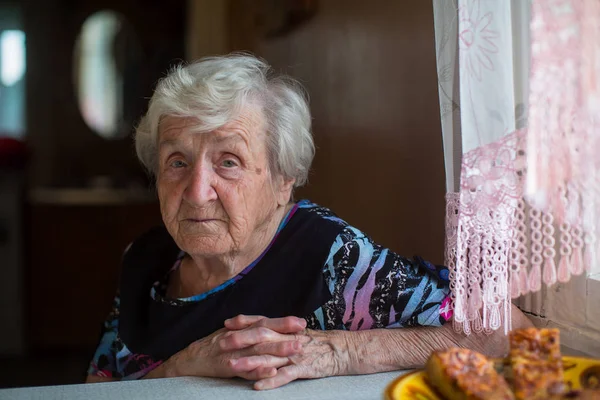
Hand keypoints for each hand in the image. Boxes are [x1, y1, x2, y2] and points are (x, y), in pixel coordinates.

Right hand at [164, 320, 304, 380]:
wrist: (189, 359)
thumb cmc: (212, 345)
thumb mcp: (231, 332)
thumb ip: (249, 328)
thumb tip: (270, 326)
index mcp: (241, 329)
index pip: (265, 323)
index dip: (284, 322)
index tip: (302, 322)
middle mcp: (239, 338)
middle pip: (264, 334)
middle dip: (285, 334)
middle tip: (304, 335)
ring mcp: (234, 353)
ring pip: (258, 351)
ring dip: (277, 351)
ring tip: (294, 351)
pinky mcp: (227, 368)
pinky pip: (245, 370)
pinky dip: (258, 372)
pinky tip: (271, 373)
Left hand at [224, 315, 350, 389]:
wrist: (344, 350)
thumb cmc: (321, 343)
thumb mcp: (299, 333)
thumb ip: (282, 331)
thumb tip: (264, 329)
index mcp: (287, 329)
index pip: (262, 321)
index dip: (244, 321)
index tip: (226, 323)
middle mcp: (288, 339)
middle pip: (261, 337)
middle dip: (240, 339)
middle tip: (221, 343)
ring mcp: (295, 354)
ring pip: (269, 357)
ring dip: (249, 361)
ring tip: (232, 365)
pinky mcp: (303, 368)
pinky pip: (285, 375)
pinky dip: (271, 380)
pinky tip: (257, 385)